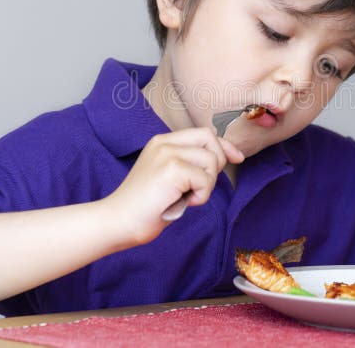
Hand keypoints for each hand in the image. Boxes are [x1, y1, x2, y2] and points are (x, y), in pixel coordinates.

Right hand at [101, 128, 243, 246]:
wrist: (117, 222)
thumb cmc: (145, 207)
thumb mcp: (171, 179)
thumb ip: (190, 164)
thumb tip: (224, 157)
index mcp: (162, 142)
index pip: (203, 133)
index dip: (224, 146)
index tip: (237, 158)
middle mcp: (164, 142)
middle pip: (210, 139)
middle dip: (217, 163)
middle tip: (200, 187)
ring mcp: (167, 153)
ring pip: (211, 160)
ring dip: (207, 185)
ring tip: (187, 197)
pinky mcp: (172, 169)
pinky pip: (205, 180)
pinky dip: (202, 196)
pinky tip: (184, 203)